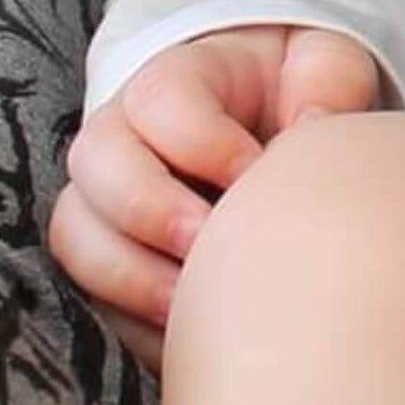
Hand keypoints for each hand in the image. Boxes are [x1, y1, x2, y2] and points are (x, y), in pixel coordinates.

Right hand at [48, 25, 378, 371]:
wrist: (284, 133)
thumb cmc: (302, 94)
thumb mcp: (326, 69)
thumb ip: (327, 86)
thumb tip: (317, 130)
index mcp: (178, 81)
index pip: (159, 99)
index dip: (200, 139)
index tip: (254, 170)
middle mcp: (124, 136)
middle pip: (97, 165)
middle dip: (150, 210)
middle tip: (210, 242)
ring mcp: (107, 200)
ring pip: (77, 236)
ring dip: (128, 275)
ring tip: (192, 304)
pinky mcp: (113, 260)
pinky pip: (93, 296)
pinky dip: (131, 320)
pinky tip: (186, 335)